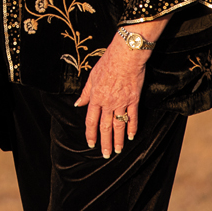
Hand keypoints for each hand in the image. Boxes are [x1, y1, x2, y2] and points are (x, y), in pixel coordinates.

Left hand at [74, 18, 168, 156]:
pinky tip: (132, 136)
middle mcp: (108, 103)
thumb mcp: (92, 77)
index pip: (91, 120)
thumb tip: (78, 104)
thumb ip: (86, 93)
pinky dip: (132, 127)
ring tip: (118, 151)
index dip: (90, 133)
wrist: (125, 56)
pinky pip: (133, 117)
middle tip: (105, 155)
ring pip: (119, 125)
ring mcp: (122, 102)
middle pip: (105, 127)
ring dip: (118, 140)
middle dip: (104, 142)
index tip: (90, 143)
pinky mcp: (134, 100)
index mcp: (96, 97)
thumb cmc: (107, 63)